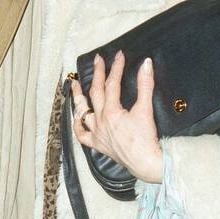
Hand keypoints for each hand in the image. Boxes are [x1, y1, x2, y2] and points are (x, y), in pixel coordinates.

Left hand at [70, 50, 162, 183]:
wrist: (145, 162)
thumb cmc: (146, 139)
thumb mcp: (146, 109)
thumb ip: (145, 85)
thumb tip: (146, 64)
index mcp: (111, 112)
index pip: (111, 84)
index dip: (115, 68)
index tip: (119, 56)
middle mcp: (100, 121)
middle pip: (95, 93)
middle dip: (96, 74)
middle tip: (97, 60)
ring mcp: (96, 133)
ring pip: (82, 113)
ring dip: (78, 98)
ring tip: (74, 85)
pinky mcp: (97, 145)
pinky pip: (82, 135)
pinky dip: (77, 126)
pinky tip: (76, 118)